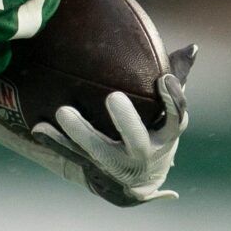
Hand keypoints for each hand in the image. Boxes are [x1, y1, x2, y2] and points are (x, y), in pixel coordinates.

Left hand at [34, 45, 194, 206]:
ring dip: (81, 133)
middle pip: (137, 140)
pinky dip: (57, 142)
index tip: (164, 79)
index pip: (176, 119)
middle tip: (112, 97)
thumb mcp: (169, 114)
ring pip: (100, 151)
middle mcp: (144, 153)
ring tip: (63, 111)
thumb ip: (178, 81)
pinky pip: (74, 156)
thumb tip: (192, 47)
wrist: (141, 182)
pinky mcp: (96, 168)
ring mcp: (119, 164)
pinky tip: (39, 128)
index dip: (173, 101)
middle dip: (126, 121)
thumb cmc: (156, 132)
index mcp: (166, 136)